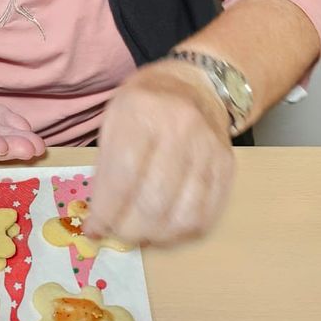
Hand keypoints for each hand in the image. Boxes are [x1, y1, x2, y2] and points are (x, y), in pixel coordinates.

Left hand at [83, 61, 234, 244]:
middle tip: (117, 235)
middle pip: (153, 200)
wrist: (195, 84)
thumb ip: (106, 163)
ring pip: (183, 214)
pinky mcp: (226, 164)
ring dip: (157, 236)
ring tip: (141, 235)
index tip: (94, 229)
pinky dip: (184, 231)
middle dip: (129, 230)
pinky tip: (167, 229)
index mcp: (141, 112)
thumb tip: (101, 217)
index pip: (122, 175)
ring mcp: (207, 147)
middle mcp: (179, 128)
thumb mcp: (114, 117)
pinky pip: (208, 212)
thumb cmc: (144, 103)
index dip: (106, 211)